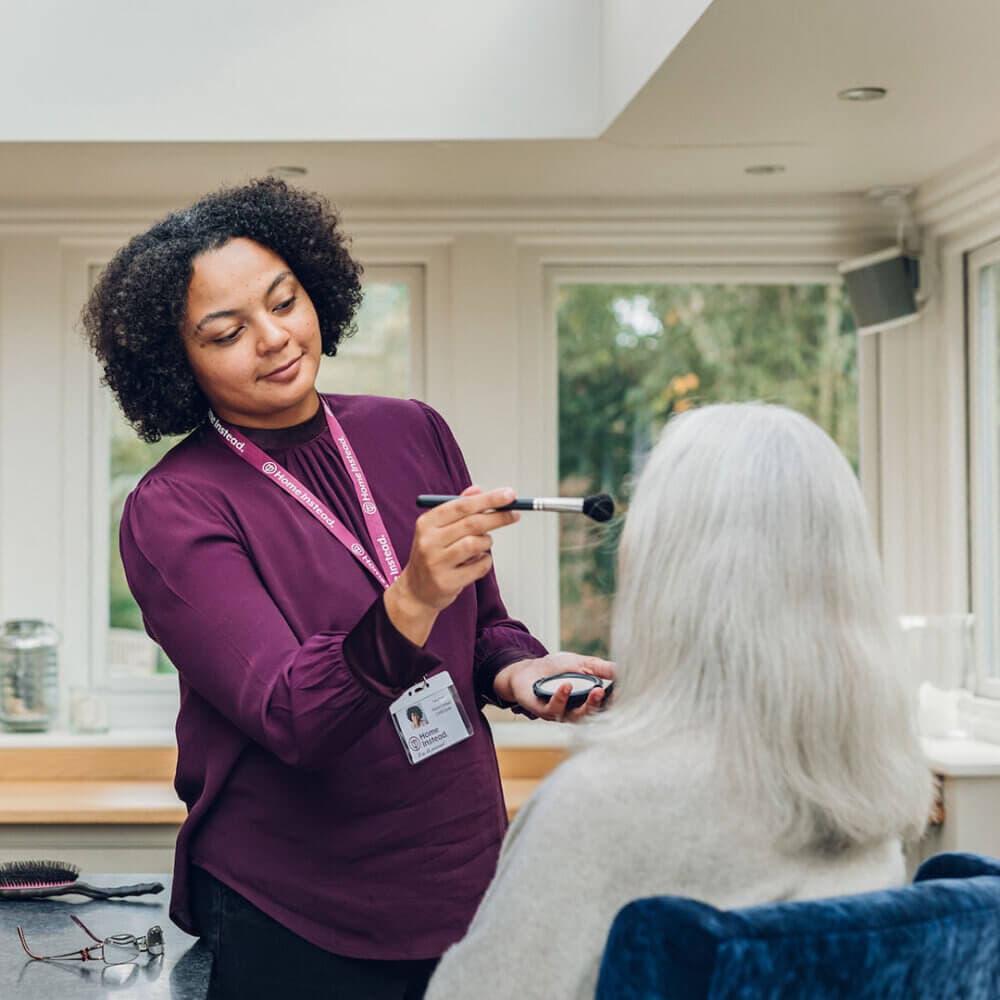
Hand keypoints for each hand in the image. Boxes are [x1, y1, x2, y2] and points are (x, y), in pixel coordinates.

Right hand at [384, 485, 519, 645]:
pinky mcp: (447, 582)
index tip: (509, 495)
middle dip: (498, 517)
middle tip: (514, 513)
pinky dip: (485, 561)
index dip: (488, 499)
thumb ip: (457, 508)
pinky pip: (479, 566)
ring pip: (476, 544)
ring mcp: (436, 563)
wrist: (416, 591)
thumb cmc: (432, 555)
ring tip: (483, 544)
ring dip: (487, 542)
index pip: (462, 505)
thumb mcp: (437, 528)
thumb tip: (478, 490)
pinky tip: (477, 561)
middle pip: (472, 523)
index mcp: (426, 523)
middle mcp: (429, 541)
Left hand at [493, 651, 615, 722]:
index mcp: (586, 701)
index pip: (604, 706)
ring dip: (588, 705)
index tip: (624, 694)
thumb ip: (600, 668)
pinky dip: (562, 698)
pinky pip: (554, 709)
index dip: (613, 702)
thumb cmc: (555, 668)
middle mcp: (575, 711)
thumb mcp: (581, 663)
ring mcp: (560, 712)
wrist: (527, 669)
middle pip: (593, 714)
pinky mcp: (543, 710)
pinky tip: (567, 686)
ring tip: (597, 690)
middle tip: (611, 694)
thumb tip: (622, 669)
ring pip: (576, 716)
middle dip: (603, 705)